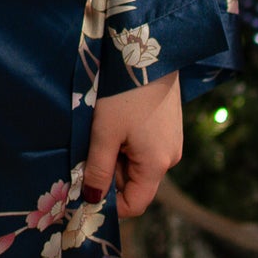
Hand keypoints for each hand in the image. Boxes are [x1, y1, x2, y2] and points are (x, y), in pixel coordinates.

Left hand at [82, 71, 181, 218]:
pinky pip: (144, 148)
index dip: (109, 204)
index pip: (135, 204)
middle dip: (109, 173)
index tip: (85, 189)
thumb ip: (98, 170)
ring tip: (103, 129)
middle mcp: (170, 158)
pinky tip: (116, 121)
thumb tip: (93, 200)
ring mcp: (172, 142)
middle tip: (90, 148)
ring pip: (137, 164)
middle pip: (135, 183)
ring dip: (116, 155)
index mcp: (157, 165)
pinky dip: (126, 142)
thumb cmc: (124, 94)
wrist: (149, 53)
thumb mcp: (104, 133)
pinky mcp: (168, 127)